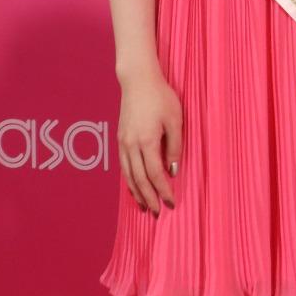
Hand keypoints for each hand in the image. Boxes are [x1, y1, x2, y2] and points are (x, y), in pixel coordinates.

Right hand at [117, 69, 181, 214]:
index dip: (163, 191)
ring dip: (137, 193)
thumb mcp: (175, 120)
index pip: (155, 174)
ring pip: (129, 176)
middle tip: (157, 213)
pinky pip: (124, 166)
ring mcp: (123, 143)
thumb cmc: (161, 97)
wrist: (137, 81)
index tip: (170, 203)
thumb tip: (173, 170)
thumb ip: (175, 146)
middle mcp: (131, 146)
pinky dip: (129, 181)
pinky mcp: (120, 140)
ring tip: (144, 207)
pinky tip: (134, 187)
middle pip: (139, 180)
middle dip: (149, 198)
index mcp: (147, 142)